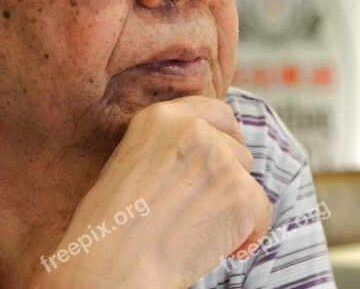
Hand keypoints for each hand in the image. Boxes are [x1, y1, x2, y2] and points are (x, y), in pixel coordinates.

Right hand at [37, 96, 271, 288]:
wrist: (113, 263)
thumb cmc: (112, 223)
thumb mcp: (131, 159)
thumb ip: (168, 145)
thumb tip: (206, 151)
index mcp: (162, 116)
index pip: (215, 111)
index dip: (225, 135)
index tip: (227, 153)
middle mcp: (193, 128)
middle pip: (235, 145)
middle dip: (230, 173)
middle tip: (211, 203)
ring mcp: (219, 158)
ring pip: (247, 177)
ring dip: (234, 202)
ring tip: (202, 228)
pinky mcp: (239, 192)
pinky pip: (261, 211)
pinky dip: (249, 233)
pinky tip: (224, 248)